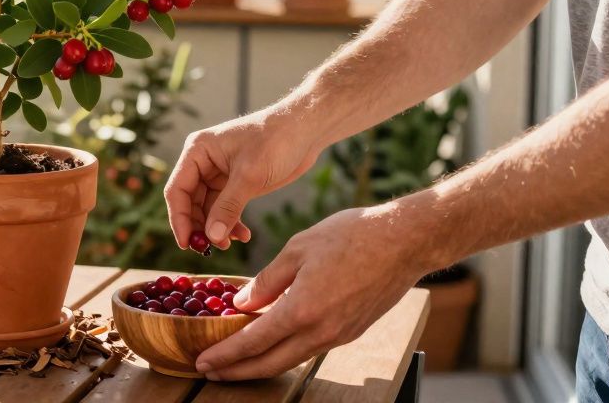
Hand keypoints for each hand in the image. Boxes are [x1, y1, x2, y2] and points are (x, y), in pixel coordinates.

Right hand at [165, 106, 319, 249]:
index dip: (179, 218)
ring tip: (231, 243)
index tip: (186, 243)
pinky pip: (225, 208)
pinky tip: (244, 235)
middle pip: (189, 202)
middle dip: (200, 226)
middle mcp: (203, 162)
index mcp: (198, 151)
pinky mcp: (235, 182)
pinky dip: (231, 223)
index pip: (177, 190)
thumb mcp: (250, 176)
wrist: (305, 130)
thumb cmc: (276, 141)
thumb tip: (211, 236)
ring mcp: (219, 173)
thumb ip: (228, 207)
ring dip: (217, 228)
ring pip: (207, 209)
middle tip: (210, 249)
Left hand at [195, 204, 430, 379]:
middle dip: (237, 371)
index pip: (253, 343)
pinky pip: (309, 349)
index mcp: (302, 310)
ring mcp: (338, 335)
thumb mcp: (298, 250)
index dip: (225, 355)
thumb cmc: (352, 236)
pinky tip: (270, 344)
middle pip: (270, 364)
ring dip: (260, 365)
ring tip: (235, 363)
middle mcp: (321, 331)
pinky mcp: (350, 332)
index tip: (203, 361)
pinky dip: (284, 352)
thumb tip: (241, 304)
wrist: (405, 242)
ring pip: (290, 360)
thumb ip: (267, 281)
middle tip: (210, 372)